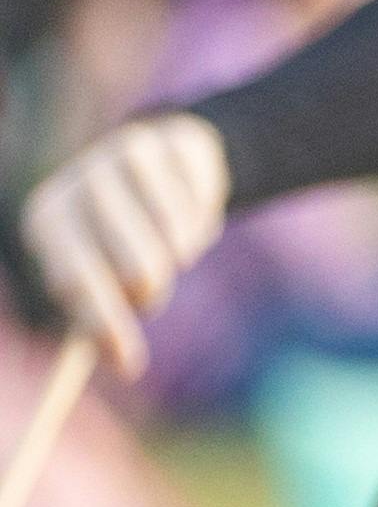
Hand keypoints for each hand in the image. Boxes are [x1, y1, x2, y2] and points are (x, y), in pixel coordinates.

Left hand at [20, 115, 223, 379]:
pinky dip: (203, 221)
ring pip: (172, 236)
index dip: (103, 325)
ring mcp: (120, 156)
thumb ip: (99, 320)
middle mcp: (75, 184)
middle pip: (132, 266)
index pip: (74, 282)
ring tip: (173, 247)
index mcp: (46, 221)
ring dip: (182, 252)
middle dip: (151, 289)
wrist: (159, 162)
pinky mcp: (169, 141)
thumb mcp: (99, 275)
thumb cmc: (120, 235)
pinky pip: (201, 205)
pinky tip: (190, 213)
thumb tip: (123, 365)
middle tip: (152, 287)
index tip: (130, 365)